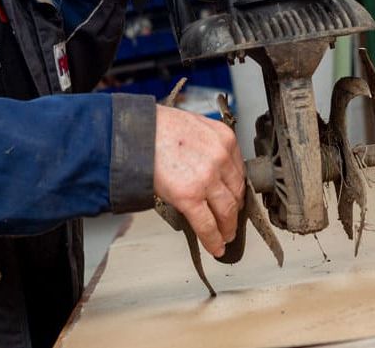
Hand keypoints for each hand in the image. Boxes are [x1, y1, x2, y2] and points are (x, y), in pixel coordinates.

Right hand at [154, 106, 245, 257]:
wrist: (136, 132)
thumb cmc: (159, 128)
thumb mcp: (196, 128)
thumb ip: (209, 148)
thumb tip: (211, 169)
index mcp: (224, 139)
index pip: (238, 172)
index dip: (237, 190)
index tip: (236, 199)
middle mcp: (220, 157)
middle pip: (236, 192)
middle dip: (235, 211)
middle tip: (233, 221)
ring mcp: (207, 178)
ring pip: (226, 211)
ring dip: (228, 228)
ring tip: (226, 236)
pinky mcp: (189, 196)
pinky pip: (207, 224)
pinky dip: (213, 239)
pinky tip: (216, 247)